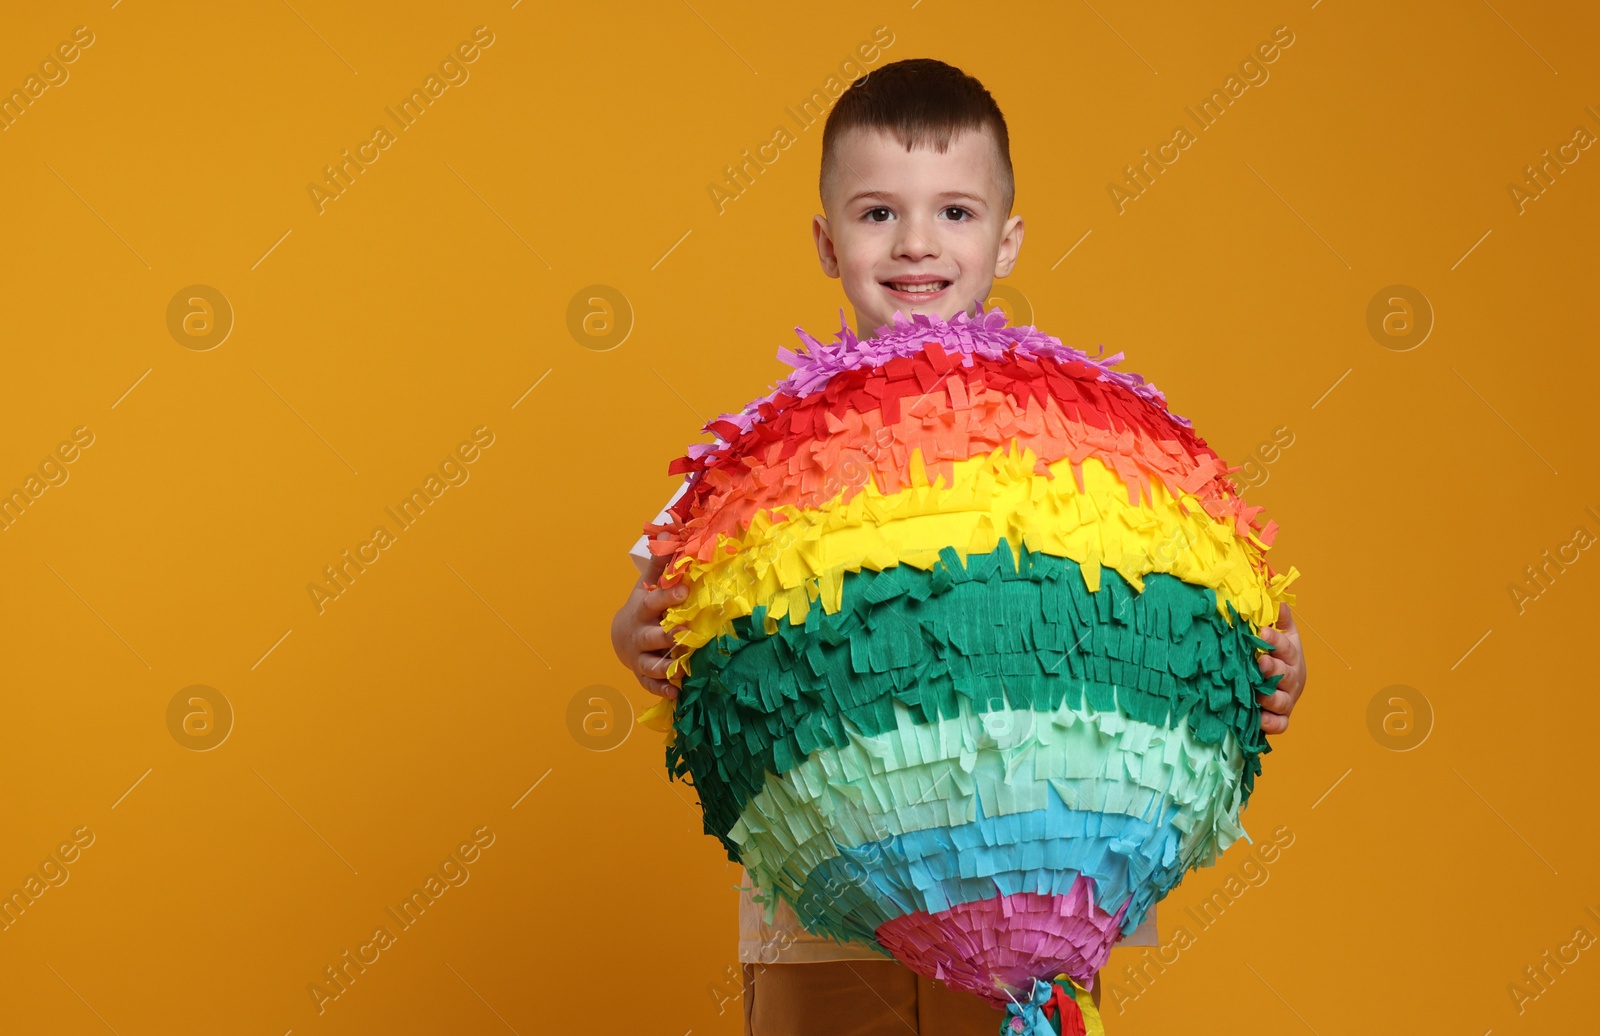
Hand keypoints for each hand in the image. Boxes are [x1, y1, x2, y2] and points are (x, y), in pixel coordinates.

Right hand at [610, 549, 687, 699]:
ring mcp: (640, 656)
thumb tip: (668, 528)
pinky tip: (676, 693)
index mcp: (642, 609)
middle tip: (684, 633)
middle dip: (668, 636)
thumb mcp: (648, 584)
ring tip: (682, 670)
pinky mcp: (644, 674)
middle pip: (652, 636)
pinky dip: (662, 690)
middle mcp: (640, 634)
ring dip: (666, 668)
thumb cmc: (643, 606)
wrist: (622, 635)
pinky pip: (651, 685)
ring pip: (651, 664)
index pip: (654, 601)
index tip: (686, 591)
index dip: (669, 597)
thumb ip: (660, 562)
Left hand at [1256, 603, 1304, 734]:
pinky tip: (1260, 720)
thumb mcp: (1283, 636)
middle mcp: (1291, 679)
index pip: (1285, 647)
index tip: (1262, 633)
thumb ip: (1279, 620)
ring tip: (1259, 695)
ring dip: (1271, 698)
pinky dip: (1271, 724)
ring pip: (1282, 701)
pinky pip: (1280, 724)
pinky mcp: (1281, 718)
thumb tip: (1279, 601)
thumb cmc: (1280, 657)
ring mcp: (1287, 699)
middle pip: (1285, 674)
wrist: (1288, 687)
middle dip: (1272, 669)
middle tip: (1260, 663)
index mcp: (1291, 656)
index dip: (1275, 640)